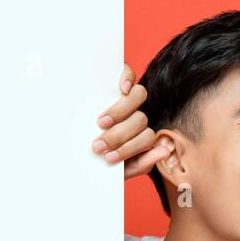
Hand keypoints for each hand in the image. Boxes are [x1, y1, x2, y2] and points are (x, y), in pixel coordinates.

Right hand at [92, 62, 171, 178]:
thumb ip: (140, 163)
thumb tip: (164, 151)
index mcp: (139, 137)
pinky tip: (122, 88)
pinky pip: (130, 74)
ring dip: (120, 112)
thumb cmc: (96, 156)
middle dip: (118, 136)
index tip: (109, 158)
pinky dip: (128, 79)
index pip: (147, 139)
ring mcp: (128, 98)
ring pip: (139, 97)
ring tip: (101, 123)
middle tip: (98, 146)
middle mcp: (136, 117)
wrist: (75, 150)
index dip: (130, 148)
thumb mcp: (116, 166)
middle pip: (140, 120)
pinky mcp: (118, 81)